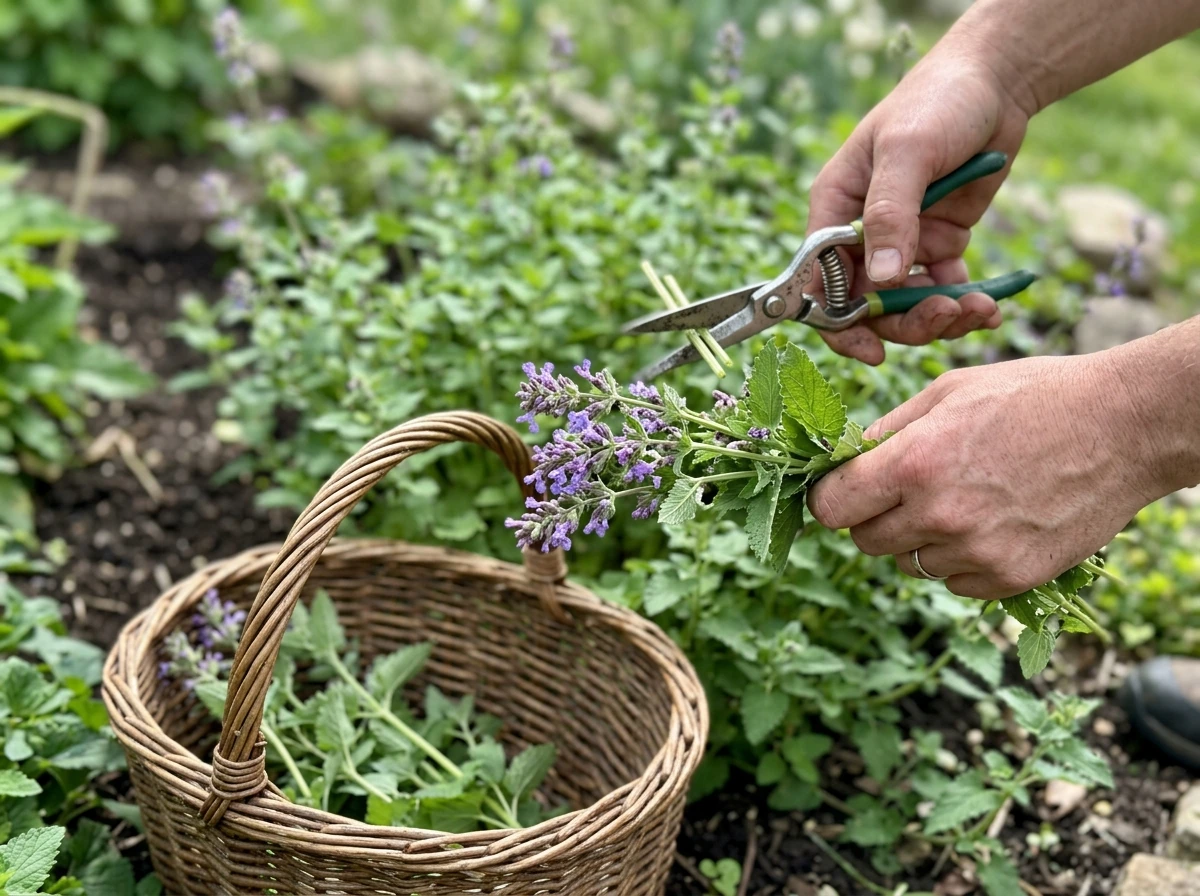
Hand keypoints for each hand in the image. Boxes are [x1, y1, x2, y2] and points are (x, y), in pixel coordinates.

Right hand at [806, 44, 1036, 363]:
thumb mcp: (908, 151)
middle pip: (867, 304)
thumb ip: (890, 214)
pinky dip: (964, 304)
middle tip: (947, 317)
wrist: (997, 83)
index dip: (838, 322)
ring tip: (979, 309)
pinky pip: (942, 290)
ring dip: (940, 317)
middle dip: (905, 321)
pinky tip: (989, 305)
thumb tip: (883, 278)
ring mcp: (902, 241)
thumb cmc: (937, 101)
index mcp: (835, 209)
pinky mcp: (938, 244)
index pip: (819, 280)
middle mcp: (861, 232)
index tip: (871, 350)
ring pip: (906, 305)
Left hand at [806, 354, 1160, 598]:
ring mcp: (976, 553)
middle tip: (907, 491)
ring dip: (918, 540)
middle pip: (864, 541)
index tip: (844, 490)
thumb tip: (843, 459)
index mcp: (914, 463)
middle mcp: (939, 515)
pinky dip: (960, 560)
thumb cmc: (1033, 395)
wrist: (1124, 425)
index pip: (832, 507)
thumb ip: (887, 431)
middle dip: (875, 517)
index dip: (831, 497)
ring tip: (960, 499)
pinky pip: (953, 583)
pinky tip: (990, 522)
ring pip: (908, 565)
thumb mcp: (947, 391)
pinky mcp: (1009, 578)